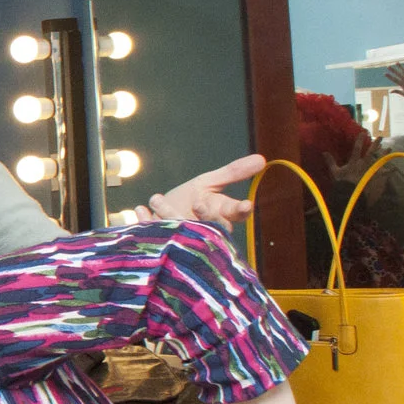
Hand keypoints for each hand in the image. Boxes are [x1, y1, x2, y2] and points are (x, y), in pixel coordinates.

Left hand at [137, 153, 262, 227]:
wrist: (158, 216)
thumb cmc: (188, 200)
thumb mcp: (208, 182)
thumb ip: (233, 173)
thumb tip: (263, 159)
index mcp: (220, 214)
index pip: (236, 214)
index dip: (241, 210)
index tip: (245, 205)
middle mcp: (206, 230)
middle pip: (214, 227)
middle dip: (207, 216)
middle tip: (198, 203)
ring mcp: (185, 239)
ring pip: (184, 231)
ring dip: (169, 213)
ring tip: (155, 198)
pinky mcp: (163, 244)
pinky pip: (156, 235)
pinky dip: (147, 222)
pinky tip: (140, 209)